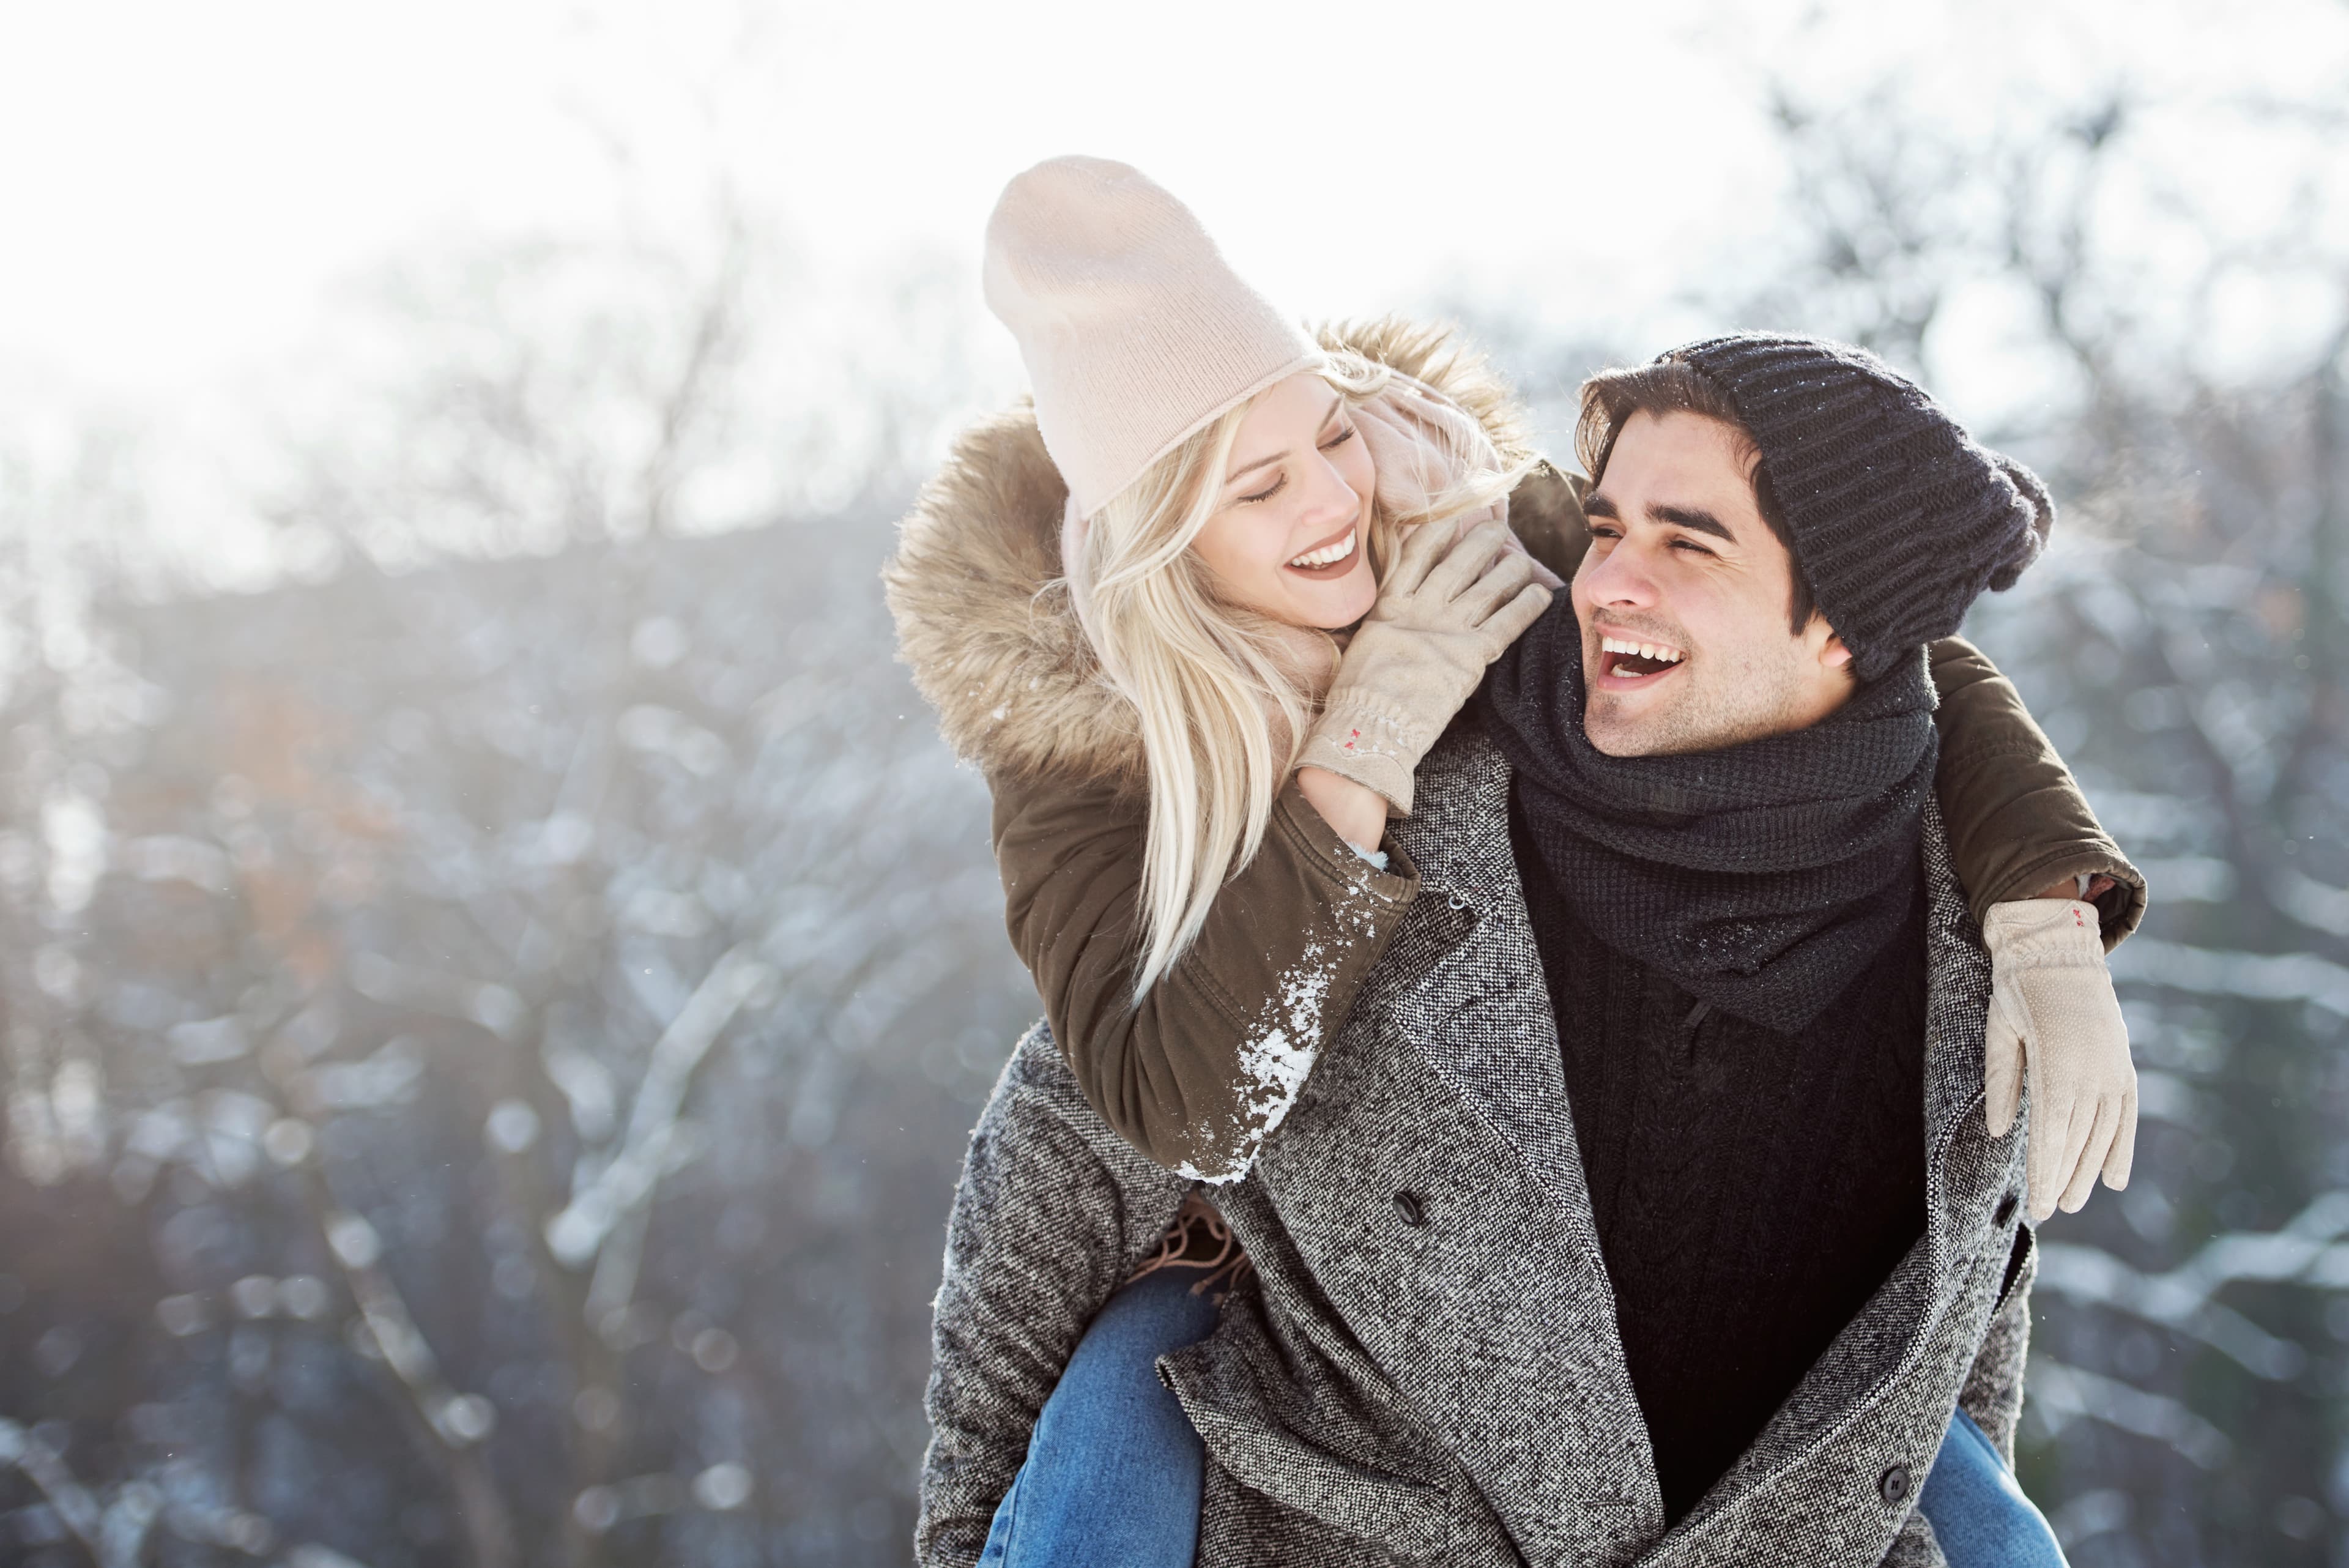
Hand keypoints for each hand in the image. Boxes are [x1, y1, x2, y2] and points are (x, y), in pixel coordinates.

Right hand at [1297, 518, 1551, 814]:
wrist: (1368, 727)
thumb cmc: (1356, 697)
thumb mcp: (1362, 648)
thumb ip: (1381, 626)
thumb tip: (1390, 617)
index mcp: (1389, 606)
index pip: (1416, 555)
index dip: (1437, 532)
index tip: (1452, 517)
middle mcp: (1420, 610)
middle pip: (1457, 564)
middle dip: (1479, 541)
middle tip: (1496, 526)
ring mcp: (1446, 631)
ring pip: (1486, 588)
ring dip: (1509, 568)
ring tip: (1522, 557)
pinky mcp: (1469, 657)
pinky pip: (1505, 624)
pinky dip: (1525, 606)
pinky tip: (1540, 592)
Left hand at [1981, 899, 2136, 1220]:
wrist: (2061, 948)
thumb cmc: (2020, 989)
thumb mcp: (2000, 1029)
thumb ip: (2002, 1081)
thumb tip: (2001, 1131)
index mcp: (2057, 1063)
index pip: (2051, 1133)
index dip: (2046, 1172)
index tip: (2039, 1205)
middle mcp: (2091, 1071)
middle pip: (2078, 1139)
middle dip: (2063, 1179)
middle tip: (2051, 1211)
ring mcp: (2112, 1069)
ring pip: (2103, 1133)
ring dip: (2089, 1170)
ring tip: (2073, 1200)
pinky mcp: (2122, 1065)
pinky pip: (2126, 1115)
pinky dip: (2121, 1147)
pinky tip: (2113, 1178)